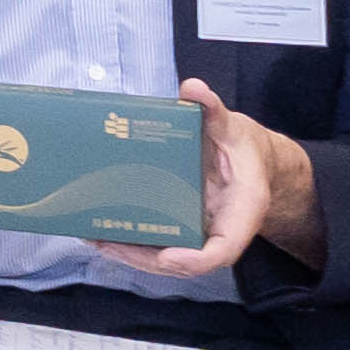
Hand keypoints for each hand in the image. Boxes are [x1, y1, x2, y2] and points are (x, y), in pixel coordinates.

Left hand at [101, 89, 287, 289]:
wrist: (255, 160)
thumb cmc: (245, 147)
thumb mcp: (233, 126)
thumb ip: (214, 110)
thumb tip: (193, 89)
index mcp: (242, 211)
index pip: (222, 251)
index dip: (193, 259)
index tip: (166, 254)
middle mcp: (222, 231)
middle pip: (184, 261)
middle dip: (144, 257)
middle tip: (106, 241)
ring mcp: (202, 234)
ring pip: (167, 257)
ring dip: (130, 253)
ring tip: (94, 238)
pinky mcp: (186, 230)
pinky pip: (161, 243)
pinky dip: (133, 242)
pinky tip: (103, 231)